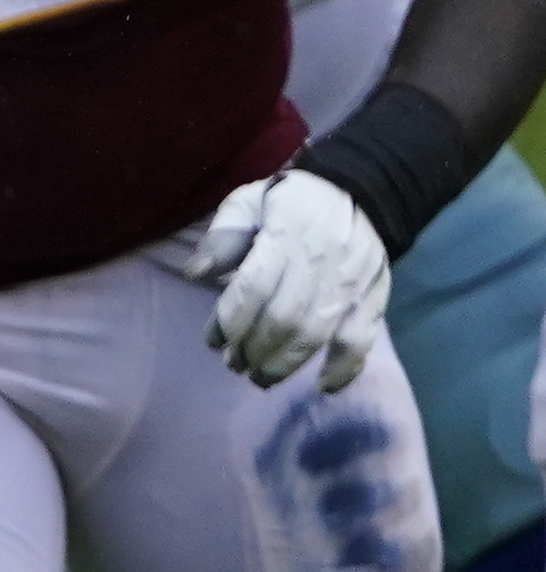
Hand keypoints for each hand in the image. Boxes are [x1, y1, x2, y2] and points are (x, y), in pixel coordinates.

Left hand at [200, 169, 390, 390]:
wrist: (361, 185)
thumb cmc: (291, 201)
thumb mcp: (250, 202)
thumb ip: (223, 236)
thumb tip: (196, 272)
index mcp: (289, 231)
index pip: (255, 287)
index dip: (230, 322)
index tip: (214, 341)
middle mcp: (324, 257)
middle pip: (285, 318)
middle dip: (253, 350)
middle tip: (235, 364)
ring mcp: (353, 278)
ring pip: (318, 332)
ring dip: (285, 364)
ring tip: (260, 377)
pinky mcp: (375, 292)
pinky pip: (363, 335)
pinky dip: (345, 366)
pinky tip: (324, 386)